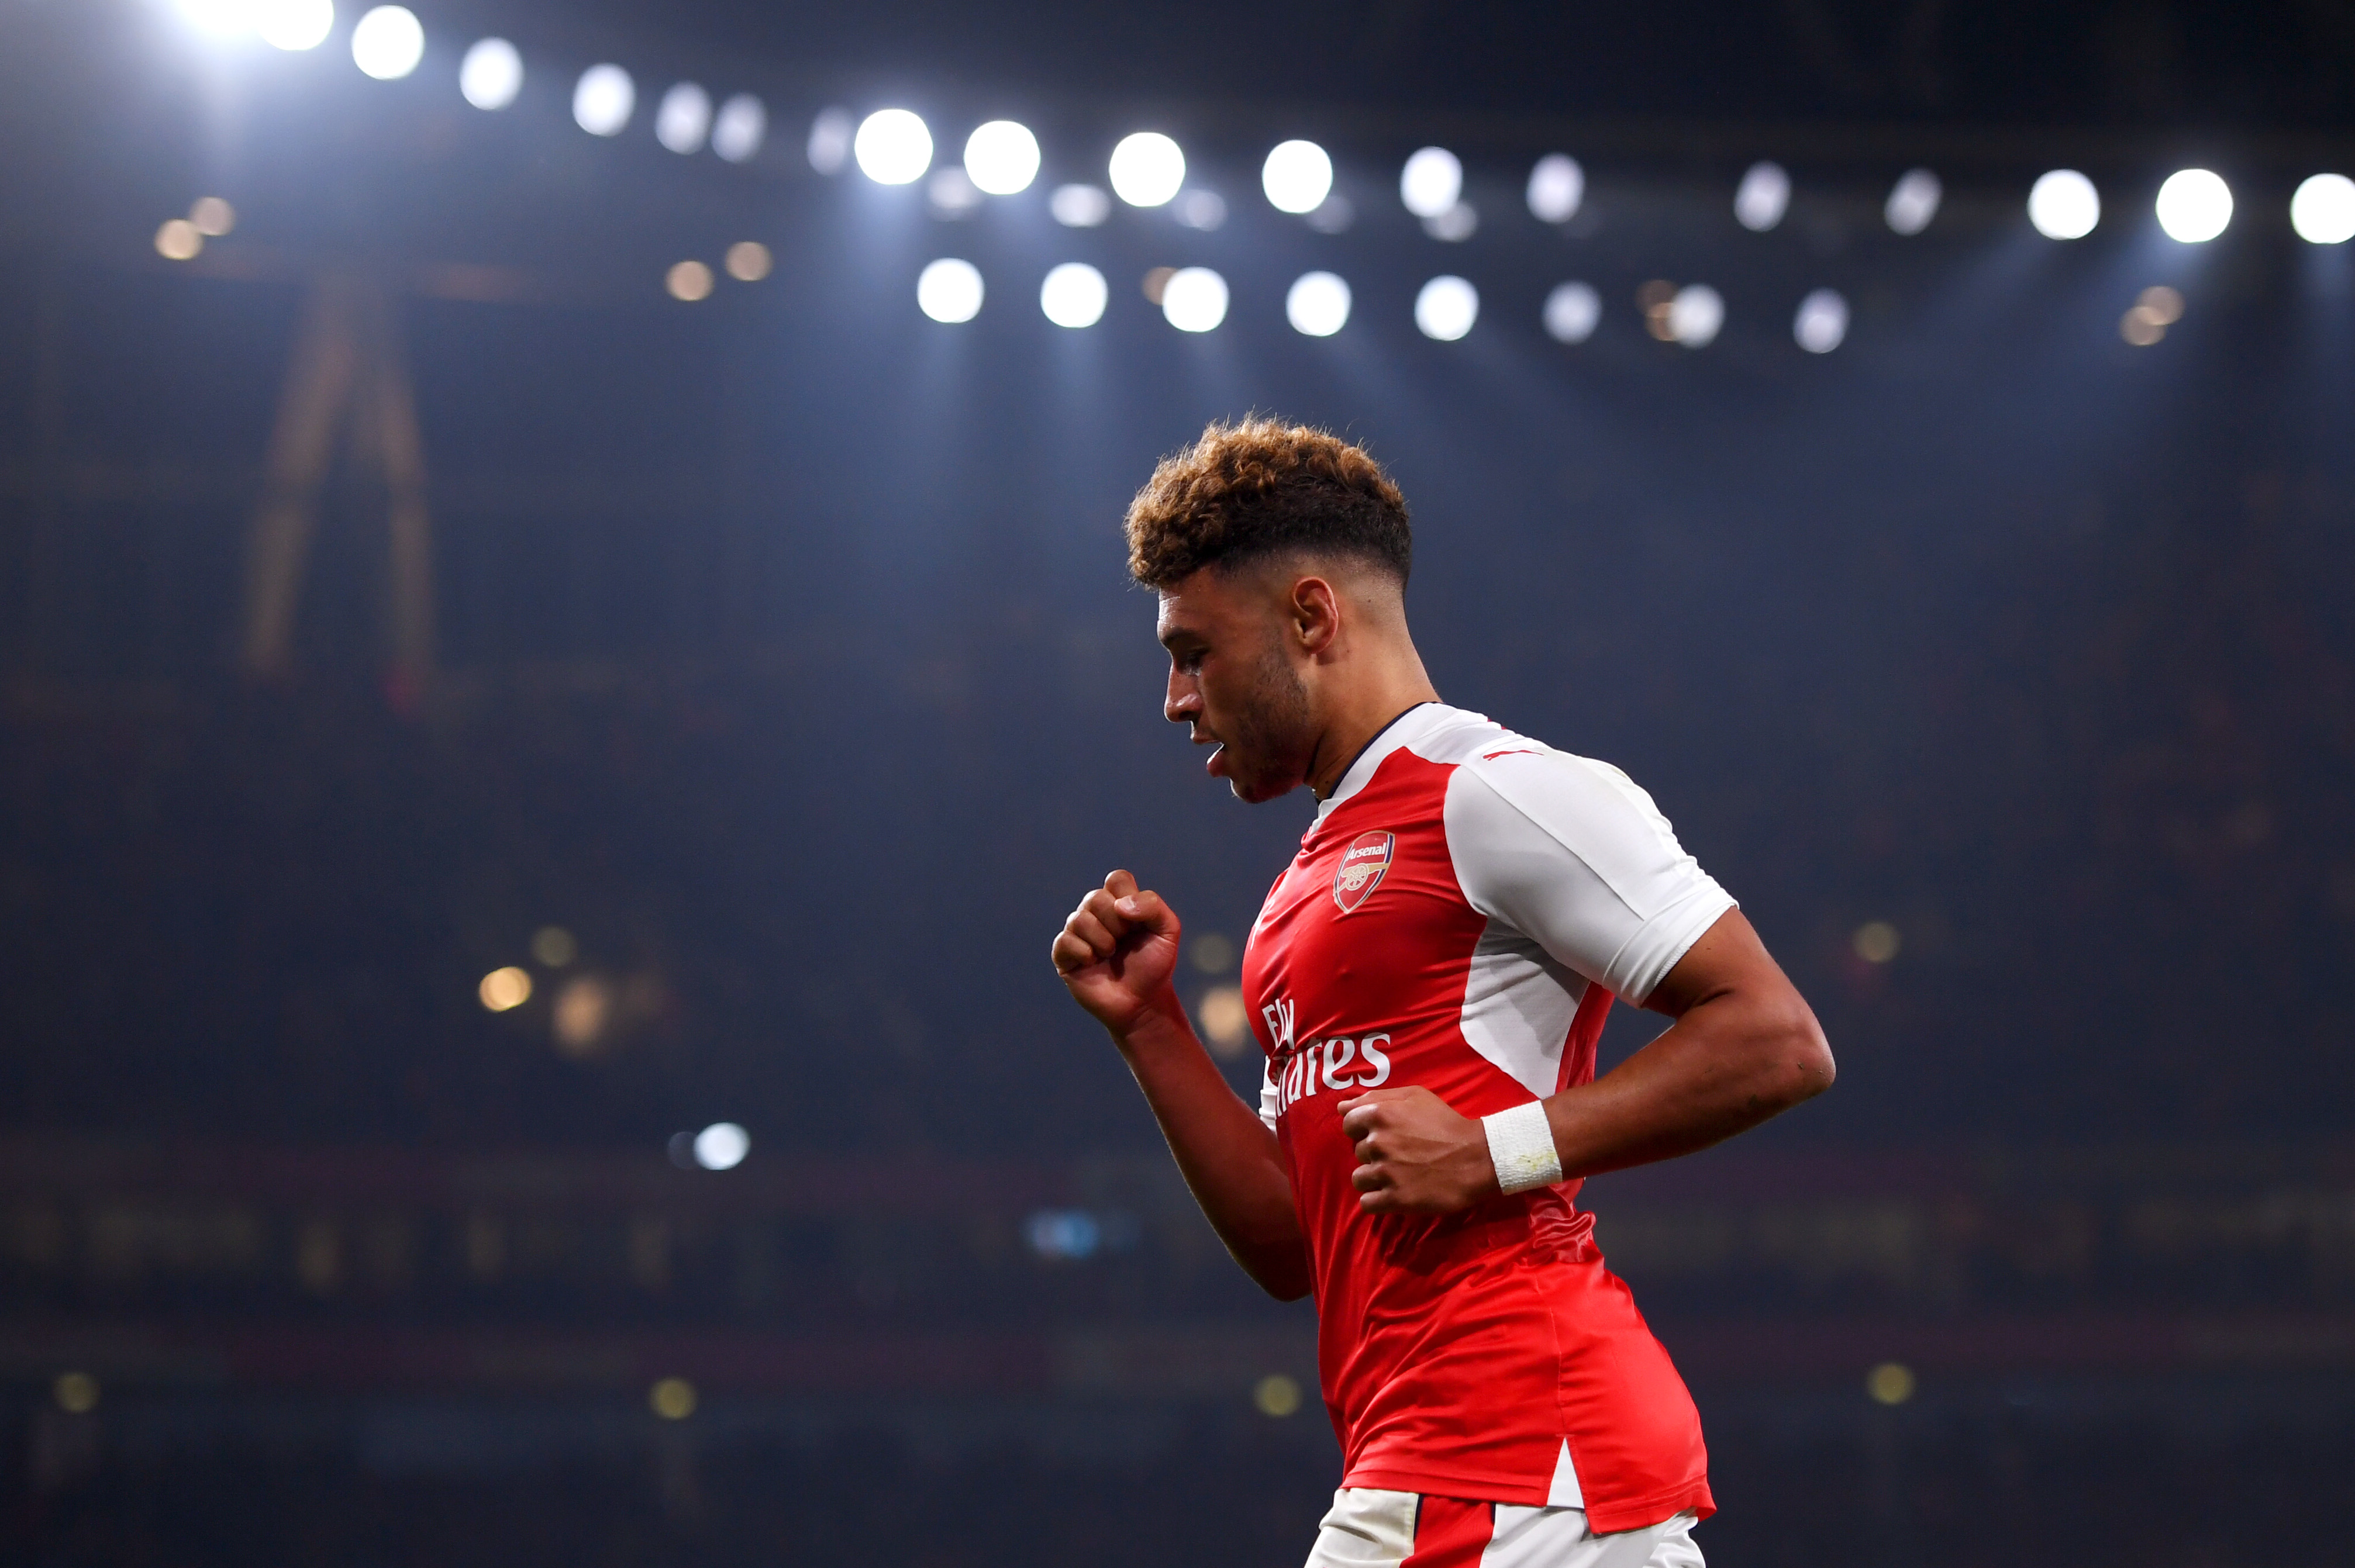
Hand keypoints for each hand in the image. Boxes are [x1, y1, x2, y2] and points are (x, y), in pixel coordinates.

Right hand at [1052, 870, 1181, 1035]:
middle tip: (1124, 943)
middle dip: (1117, 924)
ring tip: (1110, 955)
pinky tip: (1093, 963)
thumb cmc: (1154, 965)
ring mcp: (1078, 933)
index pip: (1116, 879)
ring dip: (1102, 941)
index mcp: (1120, 902)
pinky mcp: (1064, 954)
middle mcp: (1096, 913)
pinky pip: (1064, 940)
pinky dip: (1084, 952)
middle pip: (1095, 897)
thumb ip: (1153, 906)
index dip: (1127, 897)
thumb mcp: (1168, 931)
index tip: (1137, 922)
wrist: (1143, 1002)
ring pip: (1079, 918)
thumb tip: (1119, 905)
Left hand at [1337, 1086, 1498, 1214]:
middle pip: (1357, 1152)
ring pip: (1359, 1179)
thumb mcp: (1415, 1097)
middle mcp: (1378, 1143)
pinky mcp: (1395, 1199)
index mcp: (1380, 1115)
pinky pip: (1367, 1202)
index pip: (1348, 1123)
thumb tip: (1342, 1107)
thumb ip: (1376, 1097)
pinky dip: (1378, 1200)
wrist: (1477, 1158)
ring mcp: (1385, 1172)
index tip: (1383, 1135)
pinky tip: (1394, 1194)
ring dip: (1374, 1179)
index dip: (1363, 1129)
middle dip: (1374, 1154)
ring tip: (1398, 1176)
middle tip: (1400, 1155)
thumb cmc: (1446, 1124)